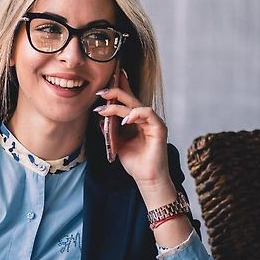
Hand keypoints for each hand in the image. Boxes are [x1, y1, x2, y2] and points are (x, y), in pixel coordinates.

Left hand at [95, 71, 169, 189]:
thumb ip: (110, 130)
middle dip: (115, 92)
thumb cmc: (134, 163)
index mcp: (136, 120)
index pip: (127, 100)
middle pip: (131, 99)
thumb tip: (100, 118)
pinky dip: (135, 114)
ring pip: (136, 106)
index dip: (119, 88)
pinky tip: (124, 119)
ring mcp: (152, 122)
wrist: (145, 178)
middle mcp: (145, 119)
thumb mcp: (117, 143)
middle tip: (101, 91)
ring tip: (104, 109)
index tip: (106, 81)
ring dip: (119, 106)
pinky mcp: (159, 128)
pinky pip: (148, 114)